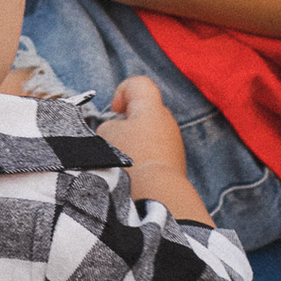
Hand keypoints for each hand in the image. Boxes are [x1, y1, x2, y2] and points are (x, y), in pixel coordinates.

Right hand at [98, 75, 198, 213]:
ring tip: (121, 160)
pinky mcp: (174, 163)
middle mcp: (166, 121)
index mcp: (151, 108)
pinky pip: (154, 153)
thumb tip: (116, 133)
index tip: (114, 111)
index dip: (122, 92)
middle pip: (144, 111)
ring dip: (134, 143)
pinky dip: (142, 159)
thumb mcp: (105, 135)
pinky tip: (132, 173)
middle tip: (113, 139)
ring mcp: (173, 143)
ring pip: (149, 134)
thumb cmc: (130, 160)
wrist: (157, 196)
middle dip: (126, 122)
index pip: (139, 84)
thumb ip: (109, 126)